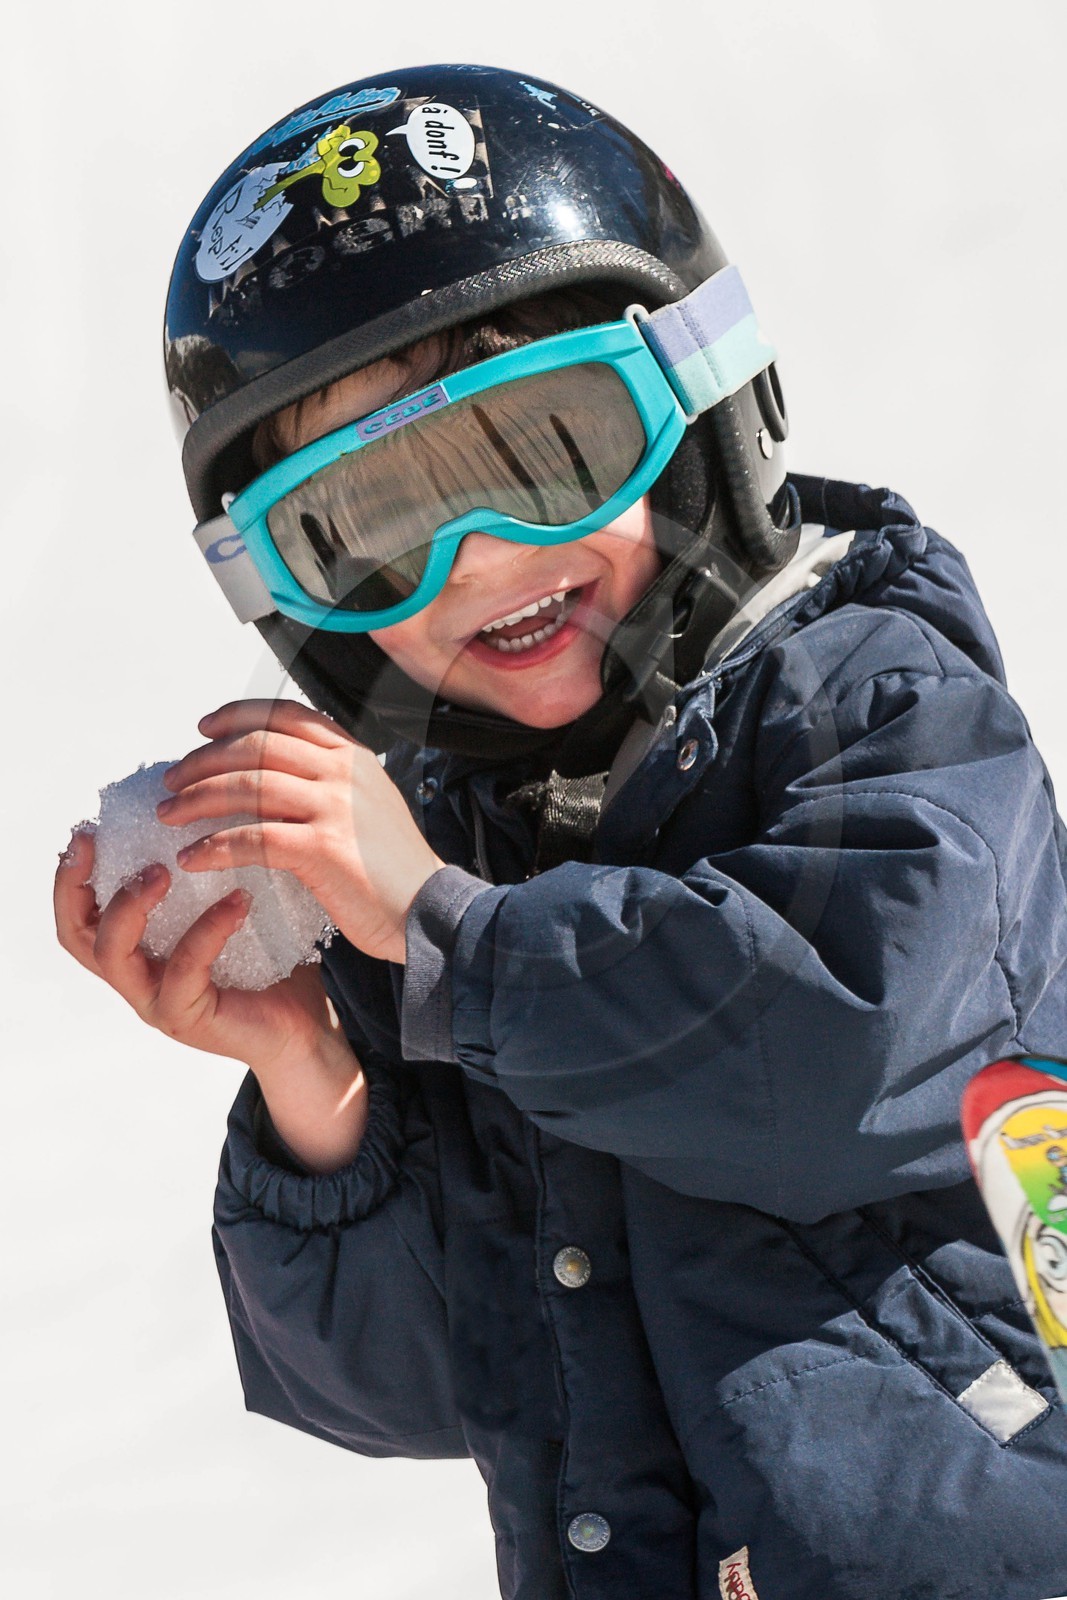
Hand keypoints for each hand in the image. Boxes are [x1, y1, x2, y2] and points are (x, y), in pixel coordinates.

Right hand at [53, 829, 351, 1077]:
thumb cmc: (271, 962)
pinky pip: (183, 970)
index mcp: (138, 949)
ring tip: (164, 870)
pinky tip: (238, 901)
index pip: (79, 912)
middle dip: (77, 884)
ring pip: (113, 954)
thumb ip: (215, 866)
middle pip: (75, 933)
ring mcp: (157, 1000)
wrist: (304, 1025)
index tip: (87, 830)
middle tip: (102, 843)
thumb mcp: (234, 905)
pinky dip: (206, 931)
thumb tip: (217, 796)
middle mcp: (136, 975)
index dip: (70, 873)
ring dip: (131, 905)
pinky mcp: (189, 1017)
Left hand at [156, 699, 444, 964]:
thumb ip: (330, 784)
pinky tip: (192, 858)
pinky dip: (214, 846)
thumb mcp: (370, 806)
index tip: (204, 729)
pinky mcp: (323, 847)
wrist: (431, 911)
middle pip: (256, 746)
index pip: (286, 715)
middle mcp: (344, 771)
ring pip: (248, 785)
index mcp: (353, 756)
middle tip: (172, 781)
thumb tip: (273, 778)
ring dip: (197, 799)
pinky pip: (252, 837)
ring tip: (170, 815)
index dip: (238, 716)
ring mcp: (335, 806)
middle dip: (204, 761)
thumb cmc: (396, 871)